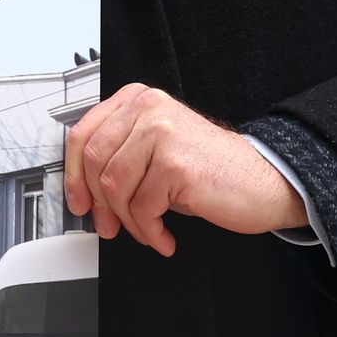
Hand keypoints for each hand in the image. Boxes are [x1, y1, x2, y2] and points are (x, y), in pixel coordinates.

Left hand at [60, 84, 305, 256]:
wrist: (264, 180)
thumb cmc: (210, 169)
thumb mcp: (157, 148)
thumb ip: (121, 153)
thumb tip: (84, 188)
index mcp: (138, 100)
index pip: (83, 134)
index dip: (73, 175)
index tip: (79, 201)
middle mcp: (148, 108)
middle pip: (94, 162)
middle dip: (100, 204)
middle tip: (110, 227)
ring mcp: (162, 133)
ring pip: (114, 186)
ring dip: (128, 220)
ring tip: (147, 231)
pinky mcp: (175, 165)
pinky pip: (142, 208)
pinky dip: (149, 231)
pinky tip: (164, 237)